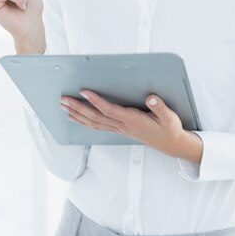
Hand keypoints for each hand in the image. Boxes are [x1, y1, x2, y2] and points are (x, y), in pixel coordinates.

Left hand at [60, 90, 185, 157]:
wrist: (170, 144)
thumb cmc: (169, 129)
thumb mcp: (169, 117)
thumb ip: (159, 107)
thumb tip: (151, 98)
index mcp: (133, 120)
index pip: (110, 110)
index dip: (96, 101)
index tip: (84, 92)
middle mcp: (123, 126)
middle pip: (96, 117)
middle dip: (78, 108)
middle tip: (64, 100)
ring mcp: (119, 129)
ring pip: (94, 123)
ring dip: (77, 115)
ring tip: (64, 107)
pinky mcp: (119, 130)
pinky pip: (97, 126)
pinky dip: (84, 122)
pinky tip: (76, 118)